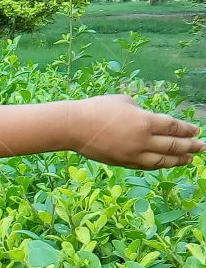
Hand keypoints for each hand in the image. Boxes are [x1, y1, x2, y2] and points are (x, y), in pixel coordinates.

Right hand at [73, 95, 204, 169]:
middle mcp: (143, 140)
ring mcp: (133, 154)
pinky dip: (160, 165)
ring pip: (163, 160)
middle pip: (173, 146)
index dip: (187, 130)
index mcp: (145, 121)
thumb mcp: (125, 102)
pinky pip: (147, 165)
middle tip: (202, 147)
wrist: (74, 127)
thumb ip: (142, 112)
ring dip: (179, 160)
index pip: (173, 128)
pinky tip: (167, 163)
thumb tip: (150, 121)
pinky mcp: (124, 162)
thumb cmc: (98, 108)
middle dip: (190, 146)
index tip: (197, 131)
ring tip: (190, 159)